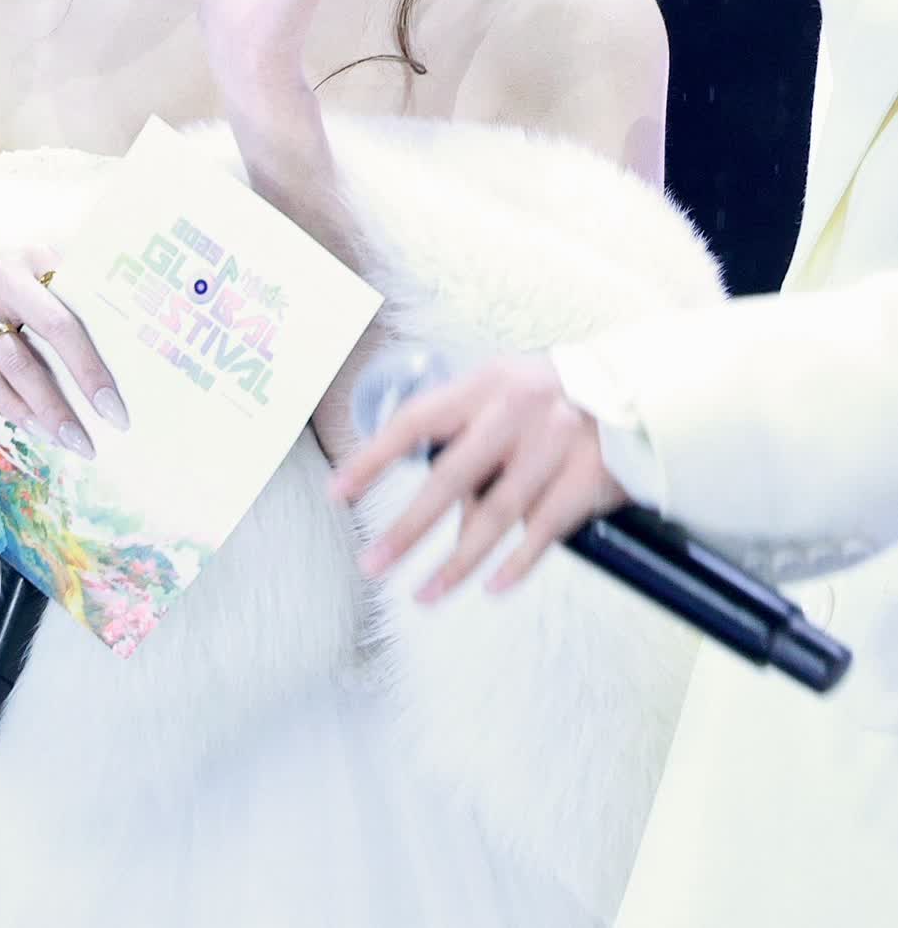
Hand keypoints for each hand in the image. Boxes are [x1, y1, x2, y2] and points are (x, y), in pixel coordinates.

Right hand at [0, 244, 130, 458]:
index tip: (139, 369)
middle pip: (57, 324)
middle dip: (89, 375)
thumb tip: (125, 369)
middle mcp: (1, 272)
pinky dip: (16, 408)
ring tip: (77, 439)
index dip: (113, 331)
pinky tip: (39, 431)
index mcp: (35, 258)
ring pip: (20, 361)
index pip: (83, 292)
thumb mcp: (30, 307)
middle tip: (115, 417)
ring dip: (52, 406)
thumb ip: (69, 318)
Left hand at [326, 351, 629, 596]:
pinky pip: (542, 532)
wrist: (638, 393)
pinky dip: (514, 565)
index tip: (339, 493)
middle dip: (406, 529)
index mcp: (486, 383)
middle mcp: (517, 409)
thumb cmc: (553, 398)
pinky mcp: (589, 478)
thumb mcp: (505, 395)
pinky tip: (490, 587)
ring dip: (455, 564)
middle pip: (450, 477)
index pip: (416, 420)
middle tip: (372, 565)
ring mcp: (556, 443)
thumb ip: (467, 437)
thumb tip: (431, 506)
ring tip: (423, 596)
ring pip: (494, 516)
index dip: (374, 458)